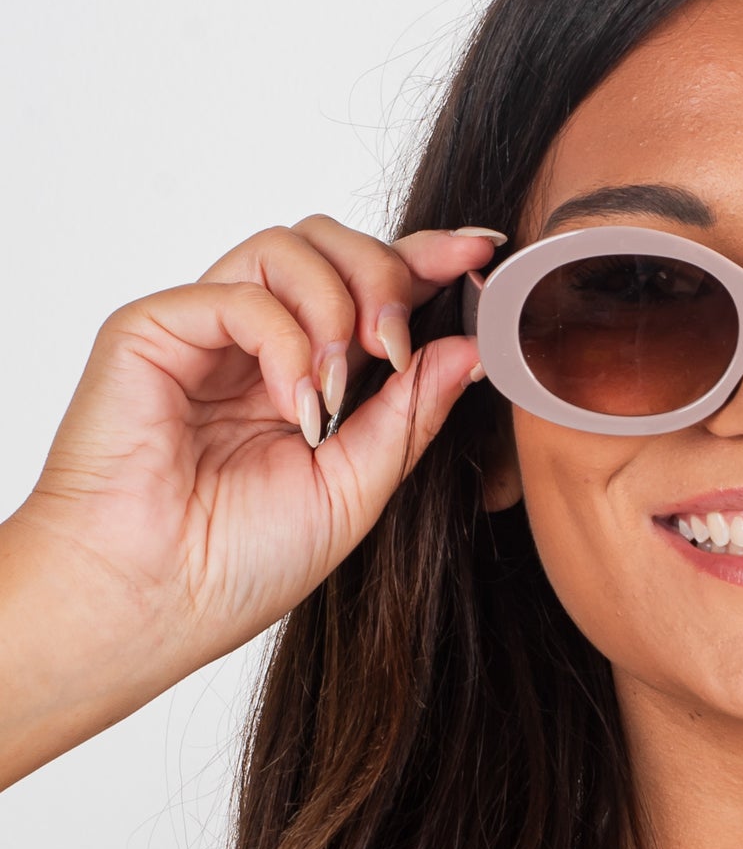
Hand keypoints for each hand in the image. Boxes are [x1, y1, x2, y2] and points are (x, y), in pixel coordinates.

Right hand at [13, 214, 498, 696]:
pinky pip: (240, 293)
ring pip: (288, 247)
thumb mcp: (356, 488)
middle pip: (333, 245)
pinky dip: (285, 341)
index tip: (483, 256)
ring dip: (338, 306)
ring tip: (340, 389)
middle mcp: (256, 343)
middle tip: (397, 345)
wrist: (156, 603)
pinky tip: (294, 406)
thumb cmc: (239, 563)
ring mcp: (204, 332)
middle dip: (387, 275)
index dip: (428, 262)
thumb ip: (410, 415)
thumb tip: (471, 347)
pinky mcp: (153, 330)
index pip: (370, 289)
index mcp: (306, 376)